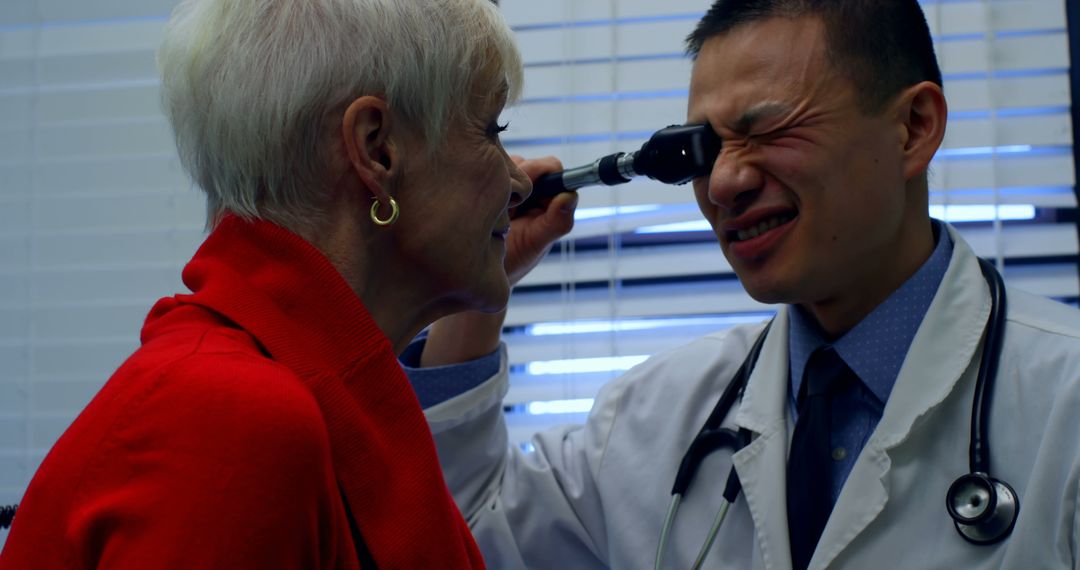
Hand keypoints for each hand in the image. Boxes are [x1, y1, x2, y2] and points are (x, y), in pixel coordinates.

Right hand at [419, 156, 576, 367]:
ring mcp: (505, 185)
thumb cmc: (511, 261)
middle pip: (527, 162)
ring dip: (497, 181)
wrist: (475, 271)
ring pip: (504, 163)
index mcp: (548, 199)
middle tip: (505, 207)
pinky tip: (478, 201)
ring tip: (491, 208)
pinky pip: (483, 169)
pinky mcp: (483, 185)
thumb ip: (557, 223)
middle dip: (515, 179)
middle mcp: (529, 188)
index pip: (552, 169)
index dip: (540, 173)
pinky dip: (481, 180)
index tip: (524, 190)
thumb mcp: (535, 244)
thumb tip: (570, 196)